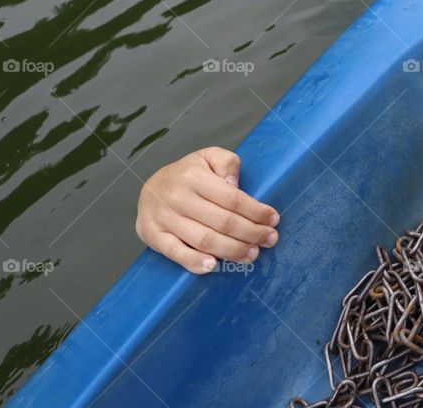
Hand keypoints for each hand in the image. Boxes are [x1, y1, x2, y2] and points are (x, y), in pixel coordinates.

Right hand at [136, 147, 279, 273]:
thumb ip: (227, 163)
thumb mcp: (208, 157)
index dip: (256, 211)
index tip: (273, 219)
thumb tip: (235, 184)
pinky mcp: (154, 236)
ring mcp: (164, 218)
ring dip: (233, 251)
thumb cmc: (187, 174)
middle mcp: (178, 197)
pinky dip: (195, 263)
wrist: (149, 187)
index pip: (232, 198)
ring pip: (205, 240)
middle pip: (223, 222)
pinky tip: (214, 266)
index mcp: (194, 177)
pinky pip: (177, 253)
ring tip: (252, 254)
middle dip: (252, 233)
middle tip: (270, 240)